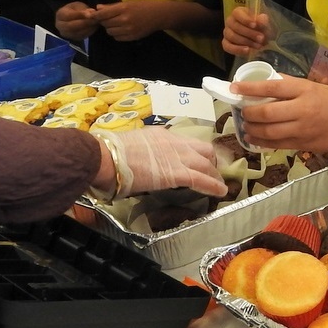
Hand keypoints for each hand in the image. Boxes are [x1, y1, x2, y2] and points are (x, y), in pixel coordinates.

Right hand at [55, 1, 97, 40]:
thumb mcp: (78, 6)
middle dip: (85, 23)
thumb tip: (92, 12)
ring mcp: (66, 34)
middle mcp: (60, 26)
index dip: (80, 15)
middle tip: (96, 19)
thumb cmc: (74, 10)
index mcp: (60, 14)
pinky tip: (95, 26)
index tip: (90, 14)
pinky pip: (82, 36)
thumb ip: (83, 9)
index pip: (69, 15)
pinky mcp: (73, 38)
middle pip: (72, 26)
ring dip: (89, 28)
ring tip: (97, 22)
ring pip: (78, 32)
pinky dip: (89, 32)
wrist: (71, 18)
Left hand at [94, 1, 163, 41]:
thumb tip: (98, 8)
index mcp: (123, 8)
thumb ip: (112, 7)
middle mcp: (124, 19)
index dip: (95, 16)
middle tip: (107, 18)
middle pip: (105, 24)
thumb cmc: (143, 6)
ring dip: (110, 28)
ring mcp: (128, 30)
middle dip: (104, 21)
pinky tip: (122, 29)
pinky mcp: (132, 37)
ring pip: (110, 32)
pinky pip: (117, 37)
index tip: (92, 16)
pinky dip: (116, 34)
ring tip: (116, 23)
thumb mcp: (128, 3)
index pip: (103, 14)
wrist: (159, 15)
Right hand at [94, 127, 227, 197]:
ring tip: (220, 184)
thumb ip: (140, 153)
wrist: (107, 157)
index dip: (194, 152)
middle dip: (210, 160)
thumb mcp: (131, 146)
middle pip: (202, 148)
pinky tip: (220, 192)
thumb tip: (138, 164)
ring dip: (214, 174)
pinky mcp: (177, 173)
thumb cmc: (111, 154)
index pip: (185, 142)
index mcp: (161, 135)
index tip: (198, 159)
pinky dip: (213, 185)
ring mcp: (177, 155)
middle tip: (213, 172)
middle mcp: (174, 141)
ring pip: (206, 162)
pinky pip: (202, 178)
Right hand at [222, 8, 269, 55]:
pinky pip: (227, 47)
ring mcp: (227, 33)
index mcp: (238, 12)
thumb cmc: (261, 27)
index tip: (255, 25)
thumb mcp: (265, 23)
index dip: (245, 19)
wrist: (260, 38)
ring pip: (232, 37)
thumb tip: (260, 19)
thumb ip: (263, 20)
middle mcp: (230, 21)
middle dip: (249, 33)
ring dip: (246, 42)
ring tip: (258, 45)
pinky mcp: (226, 44)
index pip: (237, 13)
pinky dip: (237, 49)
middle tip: (261, 38)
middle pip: (235, 26)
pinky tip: (247, 51)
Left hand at [231, 74, 327, 152]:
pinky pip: (276, 145)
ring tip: (246, 125)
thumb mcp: (313, 85)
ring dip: (251, 129)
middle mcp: (301, 110)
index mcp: (303, 90)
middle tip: (241, 110)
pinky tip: (254, 138)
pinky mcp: (302, 146)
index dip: (249, 88)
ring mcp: (301, 130)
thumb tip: (264, 82)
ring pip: (268, 132)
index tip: (234, 87)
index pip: (271, 87)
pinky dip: (261, 142)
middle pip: (266, 112)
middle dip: (248, 112)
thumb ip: (289, 84)